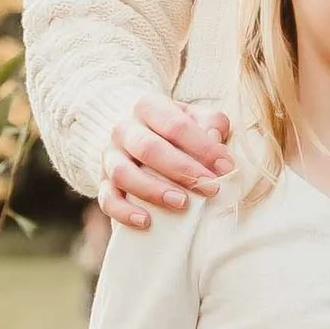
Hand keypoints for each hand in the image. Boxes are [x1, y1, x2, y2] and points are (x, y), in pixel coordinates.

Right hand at [101, 94, 232, 228]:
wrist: (134, 132)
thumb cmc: (172, 127)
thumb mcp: (193, 116)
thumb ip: (210, 124)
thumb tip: (216, 141)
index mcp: (148, 106)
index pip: (176, 125)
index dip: (203, 147)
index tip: (226, 168)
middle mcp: (124, 129)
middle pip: (149, 148)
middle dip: (182, 170)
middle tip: (210, 188)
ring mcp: (110, 156)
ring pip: (123, 173)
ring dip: (154, 191)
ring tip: (182, 204)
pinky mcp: (103, 182)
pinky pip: (106, 198)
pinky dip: (124, 212)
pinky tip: (146, 221)